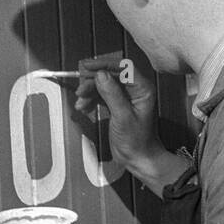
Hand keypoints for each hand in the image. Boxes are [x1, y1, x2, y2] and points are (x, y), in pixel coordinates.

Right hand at [74, 54, 162, 171]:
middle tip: (80, 89)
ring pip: (104, 85)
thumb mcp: (122, 117)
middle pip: (112, 75)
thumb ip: (112, 94)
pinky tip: (84, 107)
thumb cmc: (136, 140)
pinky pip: (102, 96)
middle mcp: (135, 90)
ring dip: (90, 91)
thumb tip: (101, 75)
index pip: (124, 68)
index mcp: (143, 89)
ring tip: (80, 102)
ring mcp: (126, 97)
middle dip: (94, 81)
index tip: (88, 67)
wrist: (138, 158)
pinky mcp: (117, 105)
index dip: (105, 64)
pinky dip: (91, 99)